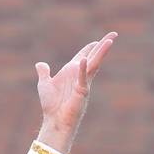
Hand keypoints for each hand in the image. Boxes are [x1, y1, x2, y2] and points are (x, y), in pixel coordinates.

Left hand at [34, 32, 116, 153]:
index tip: (98, 40)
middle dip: (103, 45)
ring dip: (101, 52)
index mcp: (71, 71)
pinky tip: (83, 60)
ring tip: (110, 41)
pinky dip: (82, 69)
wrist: (54, 120)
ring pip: (94, 64)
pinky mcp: (82, 91)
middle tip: (114, 34)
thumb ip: (44, 73)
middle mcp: (79, 75)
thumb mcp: (44, 84)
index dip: (90, 47)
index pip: (83, 55)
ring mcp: (83, 82)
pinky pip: (82, 78)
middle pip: (94, 56)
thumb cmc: (51, 104)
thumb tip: (40, 64)